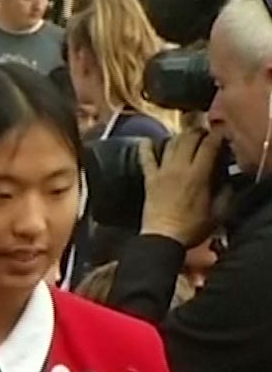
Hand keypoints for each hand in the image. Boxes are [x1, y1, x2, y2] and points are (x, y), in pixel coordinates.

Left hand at [139, 129, 225, 245]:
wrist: (162, 239)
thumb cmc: (191, 228)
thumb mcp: (218, 212)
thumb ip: (224, 192)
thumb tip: (226, 179)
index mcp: (198, 175)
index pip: (208, 145)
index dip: (217, 135)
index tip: (221, 134)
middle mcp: (179, 168)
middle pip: (188, 139)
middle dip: (199, 132)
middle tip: (205, 134)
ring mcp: (161, 172)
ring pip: (170, 144)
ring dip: (179, 137)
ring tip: (186, 137)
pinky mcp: (149, 180)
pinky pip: (146, 159)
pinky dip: (146, 147)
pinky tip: (147, 140)